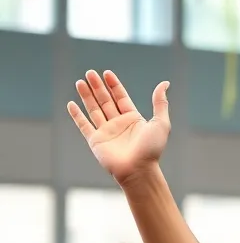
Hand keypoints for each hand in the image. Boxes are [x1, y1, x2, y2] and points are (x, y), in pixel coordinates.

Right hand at [67, 70, 170, 187]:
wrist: (138, 170)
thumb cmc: (151, 149)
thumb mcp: (160, 123)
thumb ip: (160, 103)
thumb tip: (165, 83)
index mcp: (133, 119)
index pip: (121, 98)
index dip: (114, 85)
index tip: (107, 73)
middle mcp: (118, 124)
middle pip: (105, 101)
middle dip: (98, 87)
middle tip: (90, 73)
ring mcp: (106, 132)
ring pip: (93, 109)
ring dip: (87, 96)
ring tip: (80, 82)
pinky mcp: (95, 141)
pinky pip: (83, 125)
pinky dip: (77, 115)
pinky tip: (71, 104)